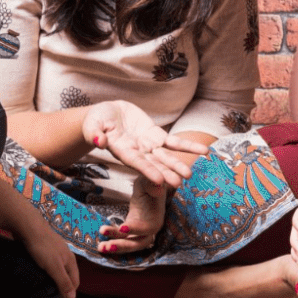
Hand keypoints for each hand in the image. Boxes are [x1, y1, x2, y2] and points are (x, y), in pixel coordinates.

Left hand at [21, 225, 79, 297]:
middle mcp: (65, 256)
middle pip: (67, 277)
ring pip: (58, 271)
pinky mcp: (44, 250)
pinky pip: (48, 266)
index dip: (68, 295)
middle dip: (62, 289)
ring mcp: (55, 252)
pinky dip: (46, 274)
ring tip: (44, 290)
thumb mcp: (54, 267)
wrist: (28, 226)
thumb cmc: (42, 246)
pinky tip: (38, 277)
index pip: (74, 283)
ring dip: (54, 281)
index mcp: (70, 261)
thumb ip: (63, 281)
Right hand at [83, 100, 206, 188]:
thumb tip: (98, 141)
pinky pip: (175, 142)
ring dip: (178, 164)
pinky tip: (204, 151)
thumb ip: (95, 134)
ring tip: (190, 174)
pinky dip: (189, 146)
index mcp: (122, 151)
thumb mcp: (92, 124)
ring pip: (166, 157)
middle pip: (153, 164)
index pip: (136, 162)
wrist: (108, 113)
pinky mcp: (156, 136)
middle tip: (178, 183)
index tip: (158, 181)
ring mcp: (149, 145)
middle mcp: (137, 152)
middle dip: (166, 173)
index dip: (147, 171)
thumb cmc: (96, 120)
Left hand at [100, 176, 166, 254]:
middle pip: (138, 242)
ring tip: (101, 247)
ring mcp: (139, 232)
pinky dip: (112, 241)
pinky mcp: (131, 232)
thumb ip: (151, 184)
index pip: (147, 227)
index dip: (135, 229)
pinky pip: (122, 240)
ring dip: (116, 247)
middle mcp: (149, 229)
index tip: (122, 228)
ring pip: (129, 244)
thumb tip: (157, 188)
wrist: (149, 190)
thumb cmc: (150, 184)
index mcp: (156, 218)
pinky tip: (101, 243)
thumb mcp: (149, 181)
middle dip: (123, 246)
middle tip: (107, 246)